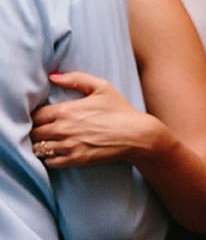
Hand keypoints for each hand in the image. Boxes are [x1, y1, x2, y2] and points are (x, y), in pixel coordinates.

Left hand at [31, 71, 159, 167]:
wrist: (138, 136)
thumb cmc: (121, 111)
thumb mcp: (102, 87)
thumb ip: (76, 79)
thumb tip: (53, 77)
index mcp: (66, 110)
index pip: (34, 115)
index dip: (34, 116)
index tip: (40, 118)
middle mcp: (63, 129)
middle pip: (33, 132)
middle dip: (35, 131)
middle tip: (41, 130)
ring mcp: (69, 146)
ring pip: (38, 148)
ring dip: (40, 145)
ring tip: (47, 142)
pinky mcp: (76, 160)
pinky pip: (49, 162)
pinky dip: (48, 158)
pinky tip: (55, 153)